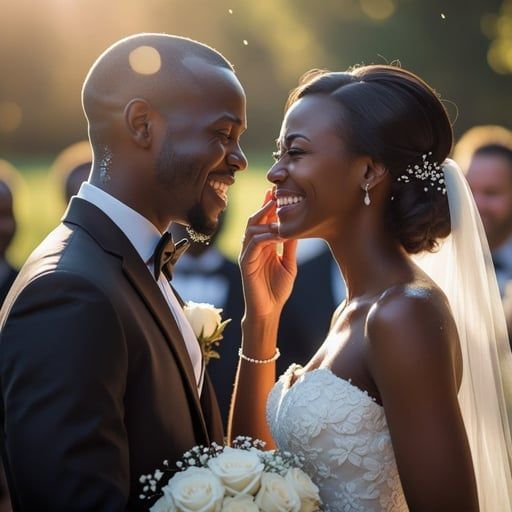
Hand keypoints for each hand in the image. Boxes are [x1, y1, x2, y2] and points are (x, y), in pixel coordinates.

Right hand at [239, 190, 297, 317]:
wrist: (268, 310)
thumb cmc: (277, 289)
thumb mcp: (289, 263)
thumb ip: (290, 246)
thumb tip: (296, 227)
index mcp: (263, 246)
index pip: (264, 222)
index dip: (268, 207)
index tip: (277, 193)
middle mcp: (253, 248)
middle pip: (255, 221)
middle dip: (264, 207)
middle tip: (275, 194)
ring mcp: (247, 255)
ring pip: (251, 230)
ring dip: (264, 219)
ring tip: (276, 209)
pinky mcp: (245, 264)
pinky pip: (252, 245)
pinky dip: (264, 237)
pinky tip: (275, 233)